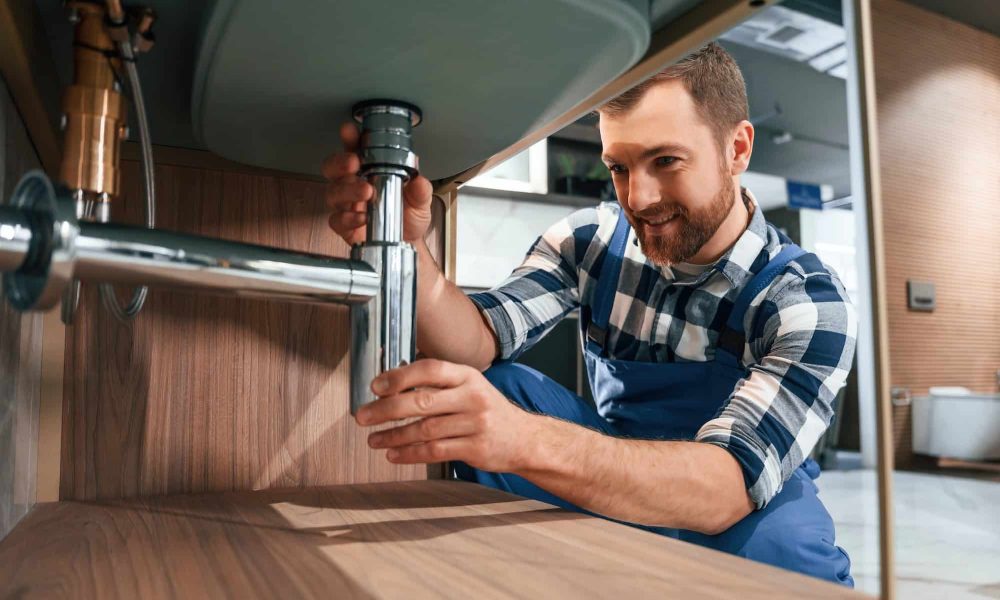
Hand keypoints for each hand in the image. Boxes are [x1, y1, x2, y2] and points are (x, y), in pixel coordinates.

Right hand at [323, 123, 434, 245]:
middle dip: (340, 162)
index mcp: (369, 169)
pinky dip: (348, 217)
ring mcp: (346, 204)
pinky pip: (336, 220)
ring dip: (347, 189)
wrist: (408, 241)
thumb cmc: (408, 214)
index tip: (350, 132)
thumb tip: (418, 180)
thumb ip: (420, 189)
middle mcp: (353, 183)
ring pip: (333, 192)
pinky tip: (362, 217)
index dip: (349, 138)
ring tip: (366, 192)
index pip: (354, 148)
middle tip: (354, 163)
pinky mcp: (344, 225)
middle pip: (332, 167)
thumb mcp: (421, 199)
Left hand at [355, 359, 537, 472]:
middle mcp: (473, 397)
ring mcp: (475, 424)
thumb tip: (392, 385)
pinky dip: (410, 454)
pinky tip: (393, 454)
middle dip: (386, 410)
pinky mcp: (475, 448)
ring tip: (373, 439)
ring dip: (393, 435)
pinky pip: (435, 451)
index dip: (400, 376)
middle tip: (362, 416)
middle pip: (422, 402)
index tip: (375, 387)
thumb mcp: (470, 387)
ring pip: (425, 430)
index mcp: (468, 376)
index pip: (430, 369)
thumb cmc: (488, 411)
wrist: (524, 439)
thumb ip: (439, 385)